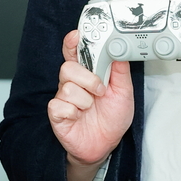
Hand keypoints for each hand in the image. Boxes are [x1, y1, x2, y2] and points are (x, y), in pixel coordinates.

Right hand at [49, 29, 134, 180]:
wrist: (106, 145)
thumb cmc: (112, 118)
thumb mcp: (124, 92)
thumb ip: (120, 70)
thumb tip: (119, 48)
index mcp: (87, 74)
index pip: (74, 52)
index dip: (73, 42)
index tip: (78, 35)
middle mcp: (72, 83)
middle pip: (68, 67)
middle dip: (87, 78)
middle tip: (100, 90)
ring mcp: (63, 98)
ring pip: (67, 87)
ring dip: (85, 99)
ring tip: (92, 107)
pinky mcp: (56, 113)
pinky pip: (59, 105)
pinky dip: (74, 112)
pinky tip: (79, 117)